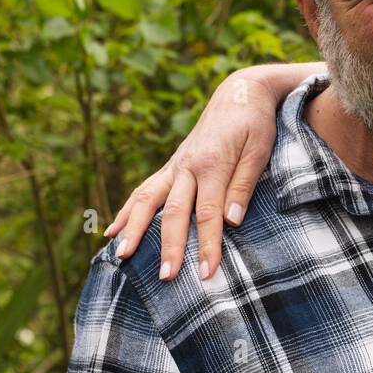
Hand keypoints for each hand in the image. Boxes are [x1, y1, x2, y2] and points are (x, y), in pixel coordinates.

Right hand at [104, 69, 280, 279]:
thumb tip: (231, 221)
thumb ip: (244, 185)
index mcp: (212, 163)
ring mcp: (175, 166)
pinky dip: (127, 212)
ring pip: (147, 200)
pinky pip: (144, 191)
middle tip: (166, 278)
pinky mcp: (171, 167)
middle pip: (174, 212)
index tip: (207, 273)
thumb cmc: (255, 123)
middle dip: (169, 247)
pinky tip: (112, 232)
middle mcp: (187, 166)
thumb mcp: (260, 150)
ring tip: (122, 257)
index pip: (208, 213)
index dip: (208, 245)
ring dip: (134, 230)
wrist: (240, 94)